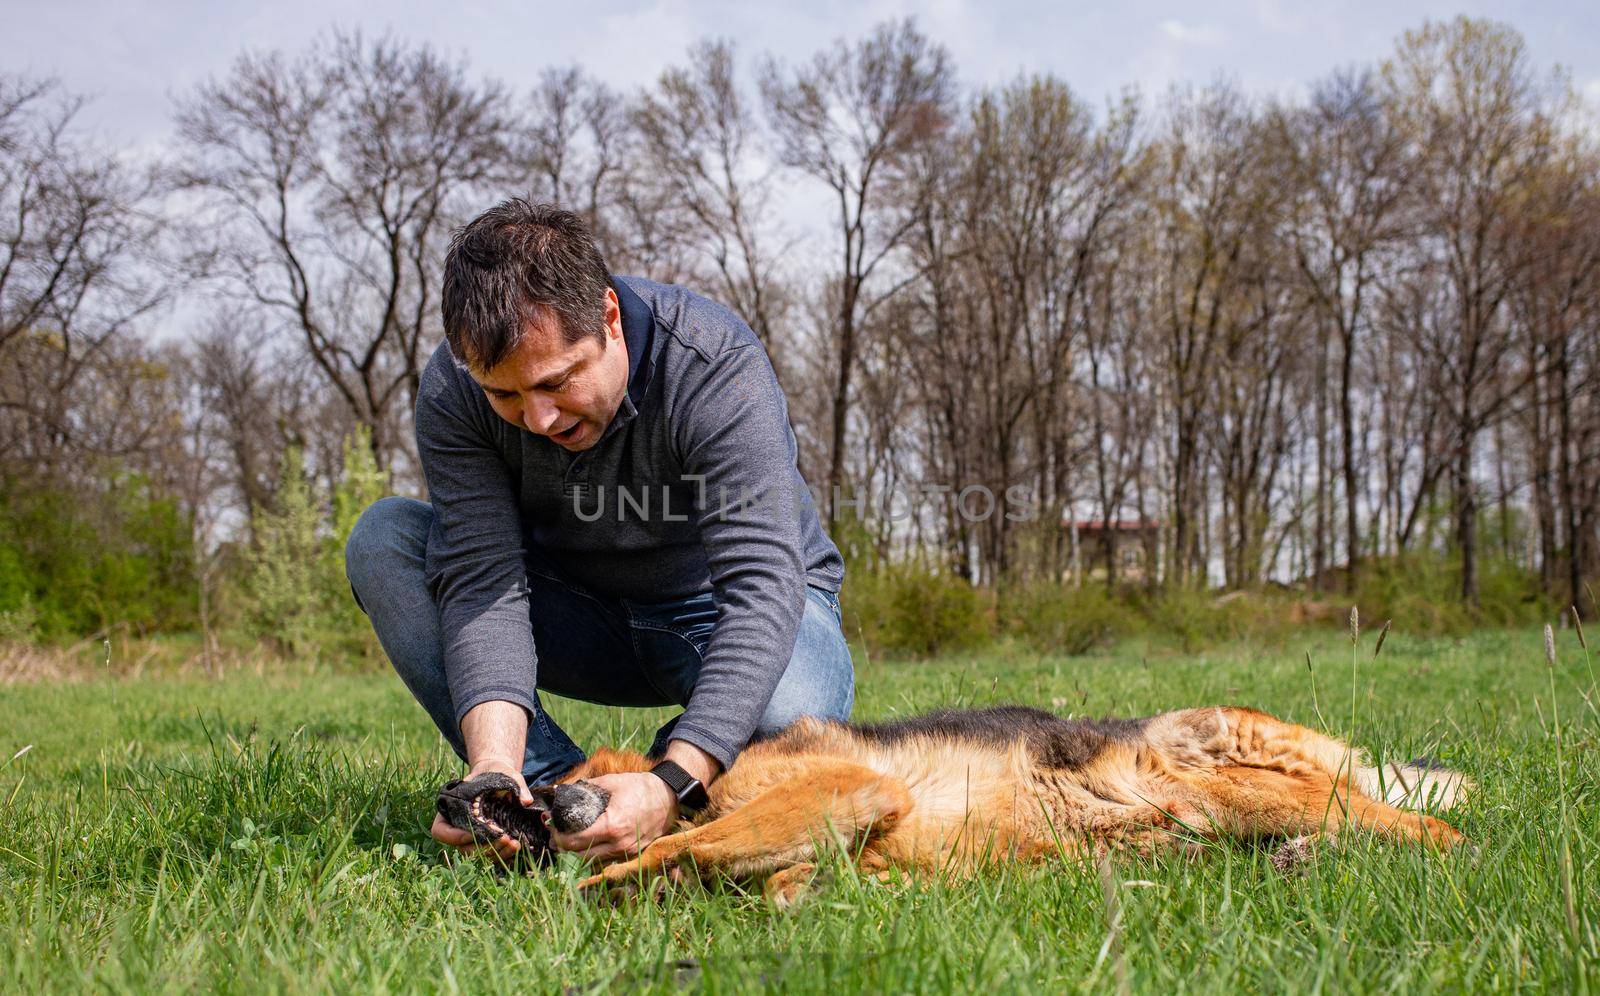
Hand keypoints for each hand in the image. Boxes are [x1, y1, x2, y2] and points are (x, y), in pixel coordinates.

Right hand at [431, 759, 532, 863]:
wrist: (499, 777)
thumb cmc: (496, 773)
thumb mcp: (505, 773)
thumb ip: (516, 784)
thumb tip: (526, 801)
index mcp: (450, 809)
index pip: (440, 831)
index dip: (453, 836)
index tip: (472, 832)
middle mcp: (457, 827)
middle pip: (462, 848)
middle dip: (483, 847)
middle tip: (504, 838)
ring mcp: (471, 837)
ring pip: (477, 854)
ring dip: (495, 852)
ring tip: (514, 844)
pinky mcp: (486, 842)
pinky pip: (490, 854)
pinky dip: (503, 853)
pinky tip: (517, 846)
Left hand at [548, 770, 677, 862]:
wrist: (668, 797)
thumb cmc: (640, 787)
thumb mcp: (611, 782)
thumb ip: (586, 787)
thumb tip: (563, 790)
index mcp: (612, 826)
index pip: (576, 841)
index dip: (559, 836)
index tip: (552, 827)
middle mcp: (619, 844)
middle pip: (581, 854)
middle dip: (565, 846)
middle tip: (556, 834)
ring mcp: (627, 851)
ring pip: (593, 859)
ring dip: (579, 851)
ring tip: (570, 838)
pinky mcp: (633, 853)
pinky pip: (607, 857)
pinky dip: (595, 851)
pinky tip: (589, 841)